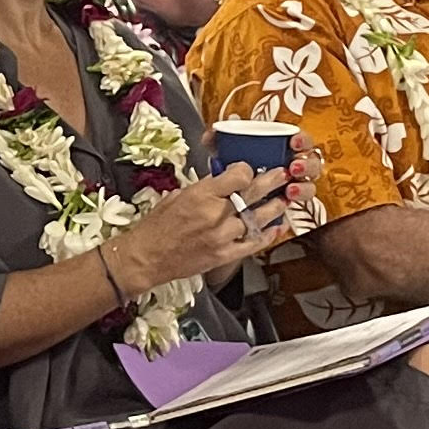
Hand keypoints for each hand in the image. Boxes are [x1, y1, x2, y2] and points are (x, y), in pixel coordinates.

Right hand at [109, 164, 272, 292]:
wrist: (146, 258)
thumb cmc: (156, 228)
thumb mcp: (176, 196)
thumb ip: (203, 189)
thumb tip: (220, 182)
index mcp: (201, 195)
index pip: (238, 176)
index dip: (246, 170)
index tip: (247, 170)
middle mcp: (215, 214)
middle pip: (253, 194)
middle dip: (271, 182)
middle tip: (282, 175)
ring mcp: (222, 236)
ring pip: (258, 218)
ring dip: (274, 208)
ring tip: (283, 201)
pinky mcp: (225, 255)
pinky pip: (253, 244)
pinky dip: (268, 236)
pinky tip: (276, 228)